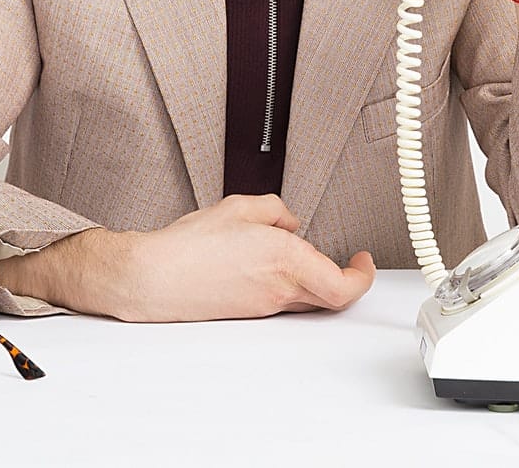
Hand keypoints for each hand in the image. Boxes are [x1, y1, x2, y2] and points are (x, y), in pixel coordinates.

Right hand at [112, 194, 374, 321]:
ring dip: (316, 279)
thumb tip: (290, 223)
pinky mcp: (249, 312)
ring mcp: (265, 306)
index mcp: (286, 260)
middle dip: (345, 278)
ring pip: (309, 299)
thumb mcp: (239, 206)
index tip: (363, 260)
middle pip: (333, 298)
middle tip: (349, 262)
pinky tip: (270, 263)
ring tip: (301, 254)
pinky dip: (289, 283)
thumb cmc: (189, 246)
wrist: (155, 278)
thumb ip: (276, 210)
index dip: (363, 276)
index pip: (344, 285)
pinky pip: (284, 299)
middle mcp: (280, 289)